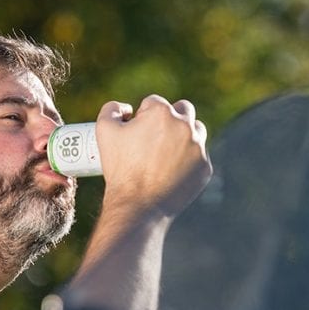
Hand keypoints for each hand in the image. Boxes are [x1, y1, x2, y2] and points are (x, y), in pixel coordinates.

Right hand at [95, 95, 211, 218]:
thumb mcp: (103, 132)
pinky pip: (199, 156)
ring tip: (167, 152)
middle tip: (156, 138)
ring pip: (196, 130)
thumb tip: (126, 108)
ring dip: (185, 135)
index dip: (142, 116)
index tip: (137, 133)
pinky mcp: (204, 167)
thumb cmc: (121, 170)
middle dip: (171, 118)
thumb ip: (112, 109)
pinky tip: (173, 171)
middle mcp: (185, 125)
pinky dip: (188, 160)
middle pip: (182, 109)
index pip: (153, 103)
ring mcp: (198, 147)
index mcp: (161, 112)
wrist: (139, 207)